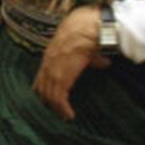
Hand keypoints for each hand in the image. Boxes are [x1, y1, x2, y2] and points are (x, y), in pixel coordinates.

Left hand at [33, 6, 108, 120]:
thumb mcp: (85, 45)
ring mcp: (53, 71)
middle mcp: (48, 64)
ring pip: (49, 95)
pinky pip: (58, 98)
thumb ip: (91, 57)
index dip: (44, 88)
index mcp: (51, 55)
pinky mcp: (61, 78)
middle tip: (55, 111)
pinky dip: (63, 109)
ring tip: (64, 116)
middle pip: (41, 88)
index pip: (41, 76)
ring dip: (56, 108)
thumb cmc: (88, 31)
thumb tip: (103, 62)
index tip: (49, 98)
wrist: (88, 28)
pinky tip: (69, 115)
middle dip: (47, 101)